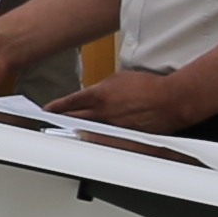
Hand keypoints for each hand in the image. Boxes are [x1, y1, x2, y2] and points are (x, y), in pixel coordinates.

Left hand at [54, 63, 208, 132]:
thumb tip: (93, 94)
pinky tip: (91, 138)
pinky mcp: (123, 136)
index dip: (56, 107)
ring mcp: (112, 126)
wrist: (170, 100)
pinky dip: (96, 136)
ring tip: (66, 131)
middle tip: (50, 122)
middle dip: (60, 120)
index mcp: (99, 95)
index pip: (70, 102)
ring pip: (87, 129)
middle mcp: (103, 113)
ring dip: (76, 130)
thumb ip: (101, 88)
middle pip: (74, 118)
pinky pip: (104, 137)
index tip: (47, 109)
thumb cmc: (148, 86)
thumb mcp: (119, 78)